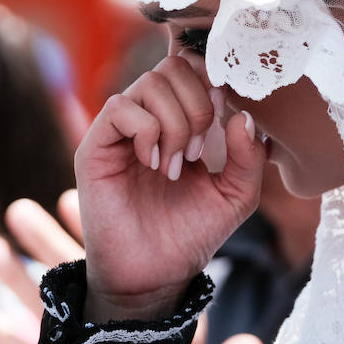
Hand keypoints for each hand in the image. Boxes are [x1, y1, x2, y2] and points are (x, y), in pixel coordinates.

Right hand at [77, 52, 264, 321]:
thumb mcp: (236, 196)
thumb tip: (244, 116)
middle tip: (201, 152)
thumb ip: (248, 157)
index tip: (225, 116)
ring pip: (150, 82)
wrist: (155, 276)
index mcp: (180, 121)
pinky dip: (147, 131)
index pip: (192, 66)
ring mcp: (121, 130)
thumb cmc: (190, 234)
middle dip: (198, 104)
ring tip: (178, 165)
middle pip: (173, 67)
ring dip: (176, 123)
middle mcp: (148, 118)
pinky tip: (155, 164)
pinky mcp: (96, 147)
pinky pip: (121, 108)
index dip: (212, 79)